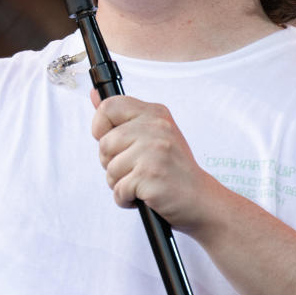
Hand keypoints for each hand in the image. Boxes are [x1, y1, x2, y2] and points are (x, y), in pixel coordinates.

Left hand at [90, 90, 219, 231]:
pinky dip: (125, 199)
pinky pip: (118, 189)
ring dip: (119, 183)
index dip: (101, 127)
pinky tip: (144, 196)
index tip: (113, 143)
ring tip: (142, 183)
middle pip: (104, 143)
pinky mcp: (150, 174)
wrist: (202, 200)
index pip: (109, 106)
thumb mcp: (152, 135)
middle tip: (135, 169)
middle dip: (111, 163)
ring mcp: (154, 150)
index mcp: (155, 113)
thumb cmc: (173, 170)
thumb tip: (94, 95)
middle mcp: (156, 127)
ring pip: (109, 168)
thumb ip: (122, 117)